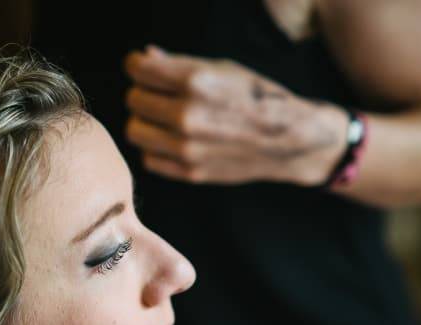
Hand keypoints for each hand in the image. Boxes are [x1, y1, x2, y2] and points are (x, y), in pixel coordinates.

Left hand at [123, 45, 348, 186]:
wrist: (288, 140)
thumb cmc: (257, 98)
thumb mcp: (223, 68)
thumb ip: (179, 64)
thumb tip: (147, 56)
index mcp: (196, 81)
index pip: (138, 69)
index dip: (138, 66)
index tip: (143, 68)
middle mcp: (187, 115)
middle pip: (133, 100)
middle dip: (143, 93)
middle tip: (158, 94)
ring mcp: (186, 147)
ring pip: (134, 131)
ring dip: (144, 121)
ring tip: (162, 118)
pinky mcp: (188, 172)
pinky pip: (148, 158)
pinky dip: (155, 148)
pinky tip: (172, 139)